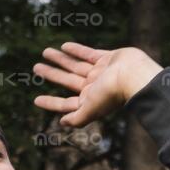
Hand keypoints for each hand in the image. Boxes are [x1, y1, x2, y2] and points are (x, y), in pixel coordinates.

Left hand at [33, 42, 162, 126]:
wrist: (134, 76)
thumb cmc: (112, 95)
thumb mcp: (91, 110)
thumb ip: (77, 118)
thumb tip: (62, 123)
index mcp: (90, 101)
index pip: (66, 103)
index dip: (51, 102)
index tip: (35, 100)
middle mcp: (94, 88)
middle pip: (67, 81)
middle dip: (52, 75)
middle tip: (36, 68)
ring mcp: (100, 72)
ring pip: (75, 65)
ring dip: (60, 60)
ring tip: (45, 52)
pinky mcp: (107, 58)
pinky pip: (88, 53)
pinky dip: (76, 50)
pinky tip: (64, 46)